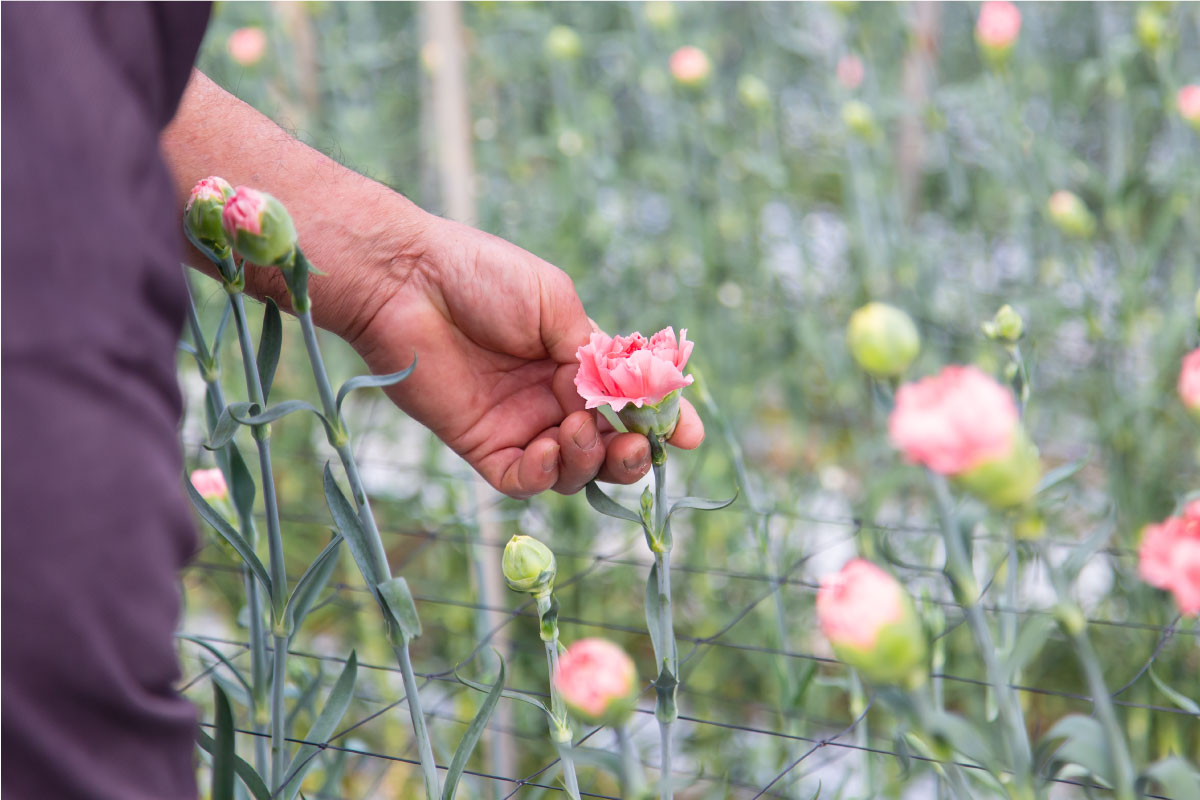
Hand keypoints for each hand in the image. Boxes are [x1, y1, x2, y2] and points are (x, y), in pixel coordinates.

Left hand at [349, 214, 704, 498]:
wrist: (408, 279)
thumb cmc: (482, 276)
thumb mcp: (557, 304)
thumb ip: (596, 357)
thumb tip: (632, 396)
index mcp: (573, 360)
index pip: (628, 402)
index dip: (662, 421)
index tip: (690, 436)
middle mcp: (549, 398)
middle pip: (606, 447)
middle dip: (631, 454)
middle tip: (637, 444)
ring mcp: (516, 425)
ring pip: (571, 470)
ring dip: (589, 458)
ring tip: (578, 428)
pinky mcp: (480, 445)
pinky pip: (522, 481)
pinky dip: (544, 473)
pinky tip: (549, 446)